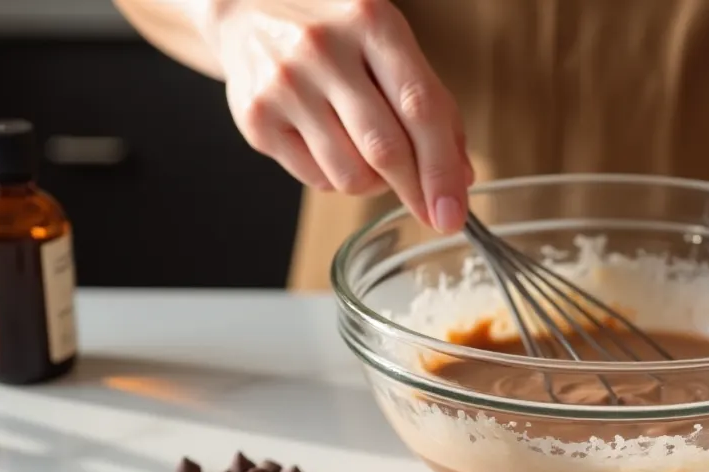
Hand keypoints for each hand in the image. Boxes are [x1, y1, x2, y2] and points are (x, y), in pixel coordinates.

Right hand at [202, 0, 470, 230]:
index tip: (454, 211)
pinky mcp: (256, 118)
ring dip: (375, 184)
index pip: (420, 107)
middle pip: (384, 149)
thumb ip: (430, 102)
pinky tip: (333, 145)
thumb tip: (459, 175)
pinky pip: (317, 180)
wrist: (249, 9)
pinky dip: (338, 177)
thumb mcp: (389, 44)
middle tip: (432, 213)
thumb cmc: (335, 32)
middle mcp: (323, 50)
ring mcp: (285, 85)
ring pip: (350, 176)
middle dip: (416, 192)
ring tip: (370, 156)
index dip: (442, 168)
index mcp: (370, 23)